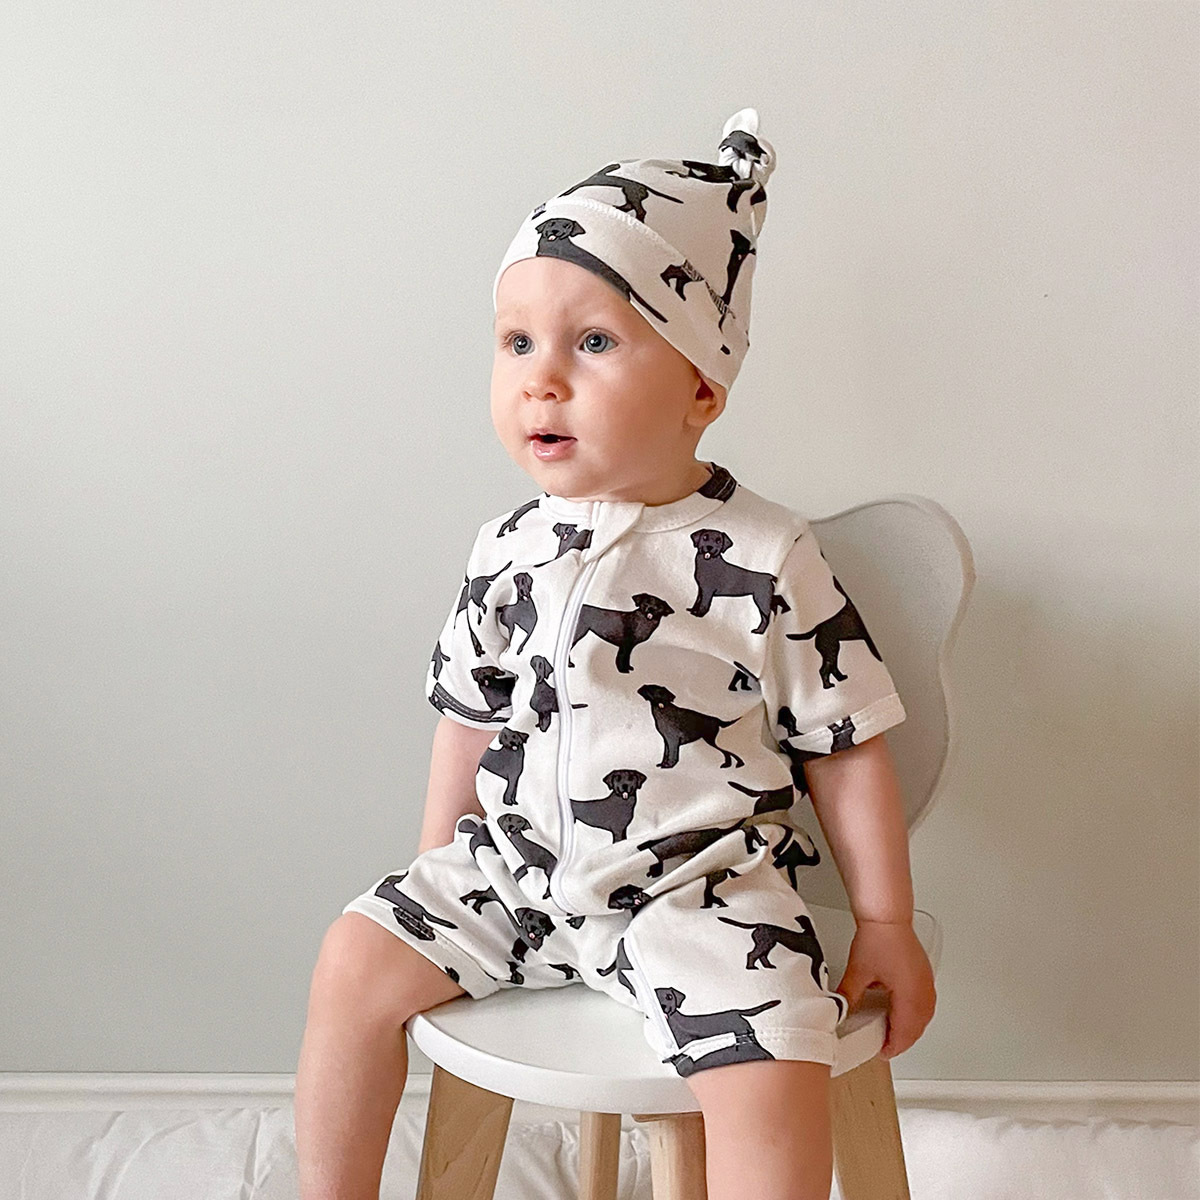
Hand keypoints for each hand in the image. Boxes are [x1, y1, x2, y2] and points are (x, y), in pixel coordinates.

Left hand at [835, 919, 936, 1059]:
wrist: (887, 917)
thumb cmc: (878, 937)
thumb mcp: (858, 972)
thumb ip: (848, 996)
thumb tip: (841, 1011)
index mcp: (909, 994)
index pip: (904, 1031)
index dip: (893, 1045)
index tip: (882, 1052)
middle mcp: (923, 991)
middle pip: (917, 1027)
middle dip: (902, 1040)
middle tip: (886, 1046)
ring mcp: (927, 983)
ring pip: (924, 1017)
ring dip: (911, 1029)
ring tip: (893, 1033)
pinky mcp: (925, 975)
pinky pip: (925, 1004)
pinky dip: (916, 1015)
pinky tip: (902, 1013)